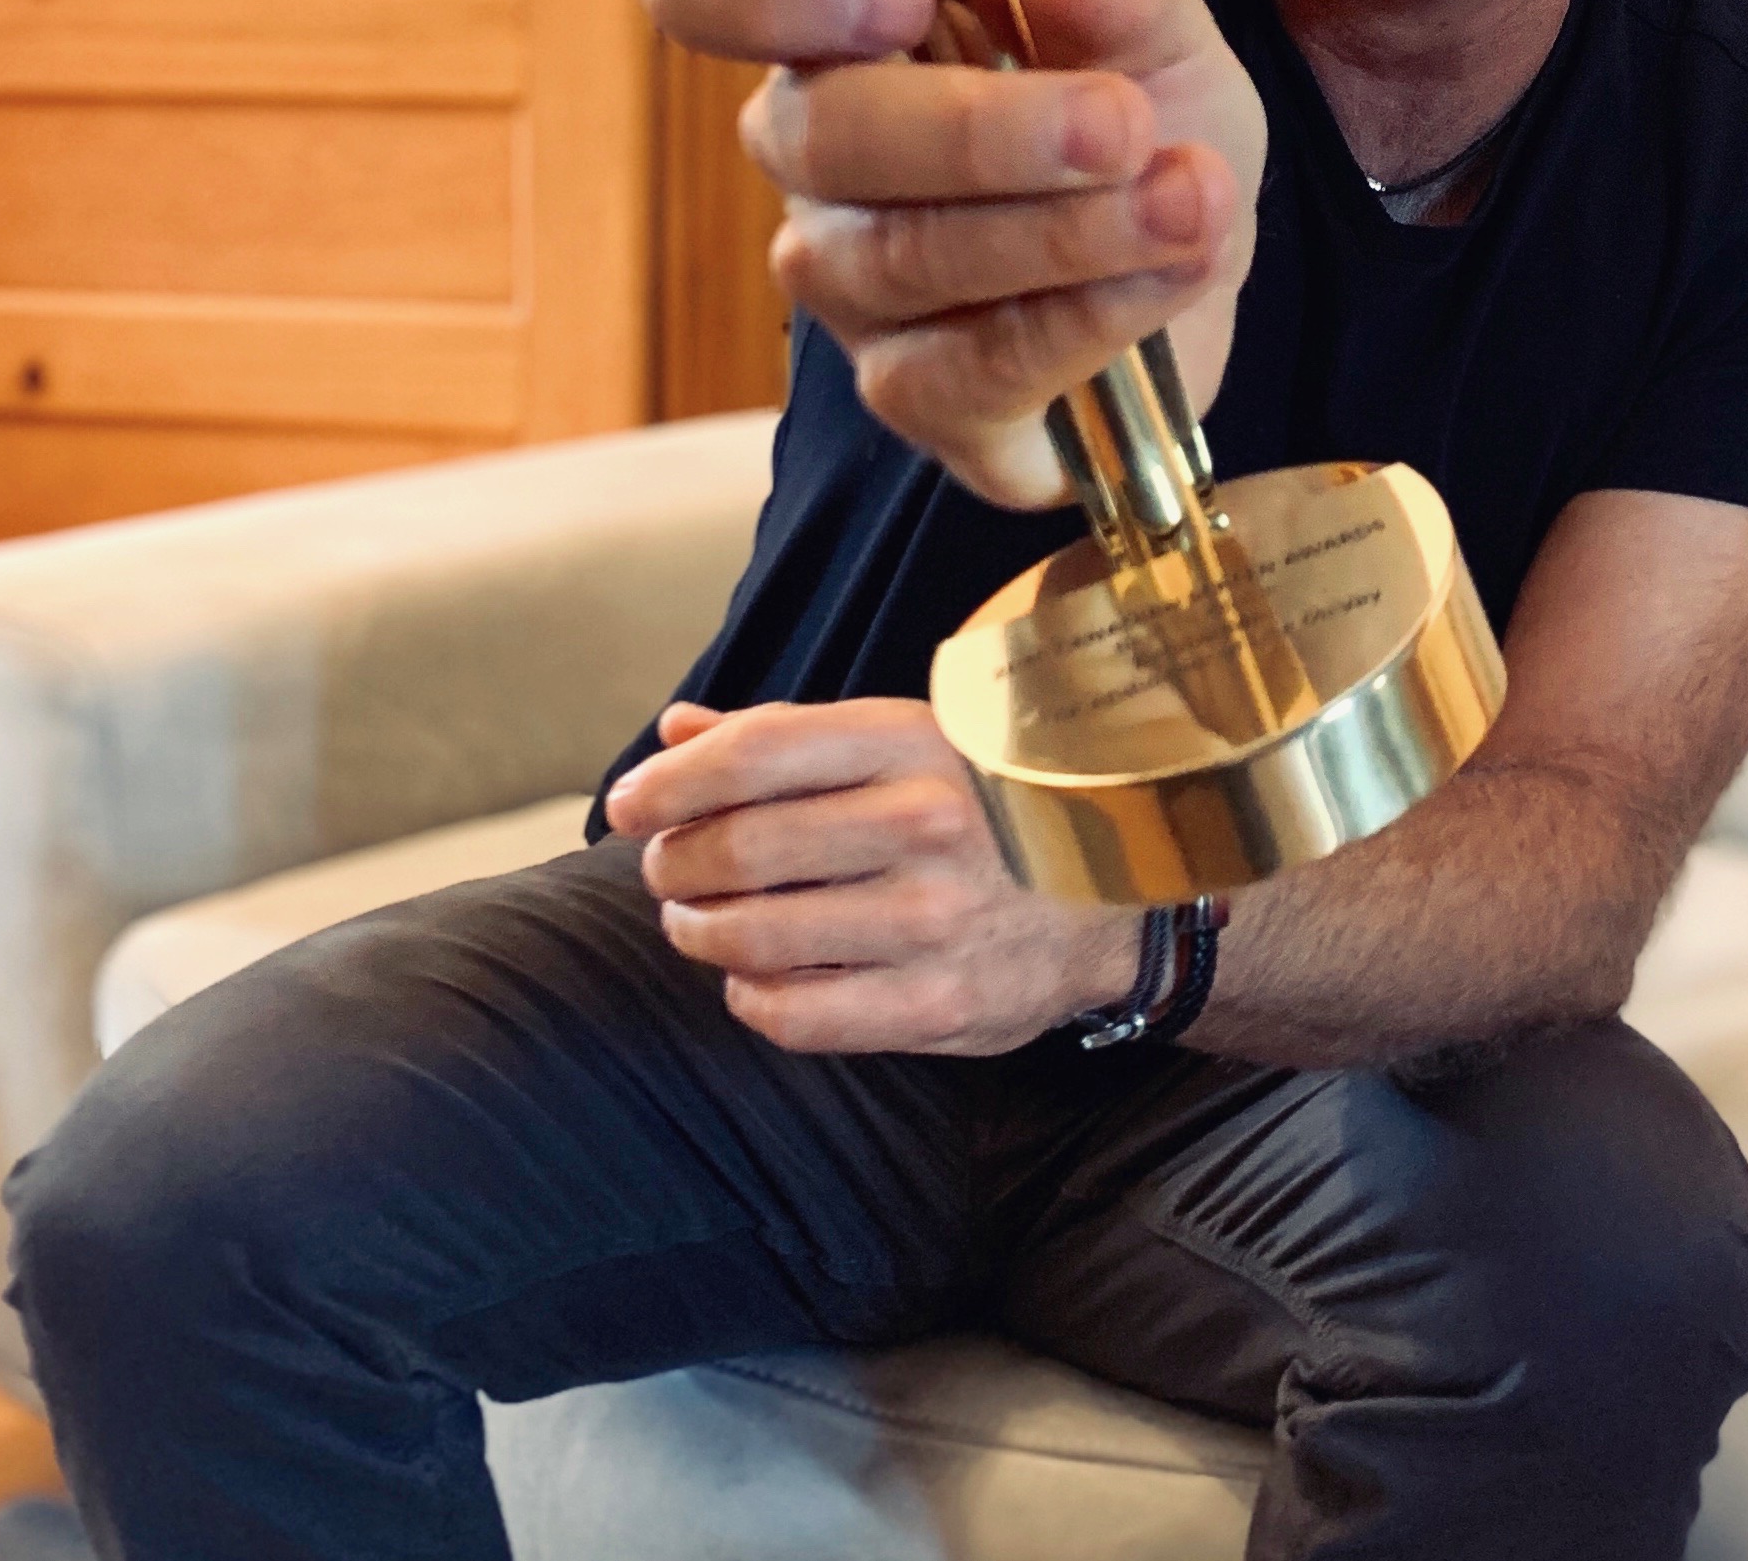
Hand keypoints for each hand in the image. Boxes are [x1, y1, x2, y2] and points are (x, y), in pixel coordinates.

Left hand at [603, 698, 1138, 1054]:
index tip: (628, 803)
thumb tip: (673, 733)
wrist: (1119, 901)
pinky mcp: (940, 1005)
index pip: (755, 752)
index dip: (670, 782)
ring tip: (697, 921)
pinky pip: (796, 1016)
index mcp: (915, 741)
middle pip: (740, 849)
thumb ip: (789, 737)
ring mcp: (936, 921)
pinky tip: (752, 976)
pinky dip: (749, 997)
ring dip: (699, 932)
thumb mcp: (906, 742)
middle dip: (676, 863)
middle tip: (667, 868)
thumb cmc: (987, 806)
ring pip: (754, 938)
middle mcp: (927, 825)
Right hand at [640, 0, 1265, 505]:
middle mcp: (811, 146)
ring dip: (1063, 231)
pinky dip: (1086, 320)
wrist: (1195, 240)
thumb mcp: (1159, 11)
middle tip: (1120, 121)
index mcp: (837, 18)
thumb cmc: (1137, 97)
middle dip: (980, 133)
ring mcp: (847, 279)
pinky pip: (967, 372)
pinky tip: (1171, 273)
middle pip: (819, 136)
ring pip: (900, 260)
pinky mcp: (912, 392)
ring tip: (1187, 197)